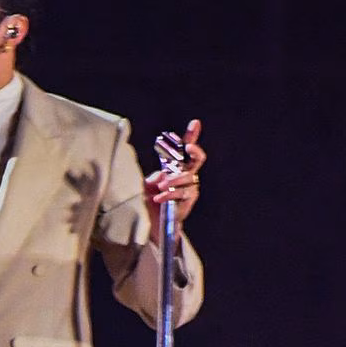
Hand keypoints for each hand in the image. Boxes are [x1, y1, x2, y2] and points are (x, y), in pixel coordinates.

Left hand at [145, 118, 204, 239]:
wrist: (155, 222)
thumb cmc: (151, 200)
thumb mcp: (148, 185)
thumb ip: (154, 176)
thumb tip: (161, 173)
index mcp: (176, 166)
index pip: (184, 149)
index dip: (191, 135)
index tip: (194, 124)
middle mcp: (186, 174)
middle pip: (197, 158)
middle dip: (194, 150)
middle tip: (188, 147)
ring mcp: (190, 186)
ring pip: (187, 176)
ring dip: (173, 180)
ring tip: (161, 186)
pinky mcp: (189, 199)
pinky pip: (182, 193)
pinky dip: (169, 194)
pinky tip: (159, 197)